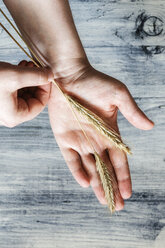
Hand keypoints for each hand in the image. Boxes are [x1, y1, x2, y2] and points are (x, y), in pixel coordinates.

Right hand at [0, 60, 52, 126]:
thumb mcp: (14, 76)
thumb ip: (36, 76)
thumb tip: (51, 75)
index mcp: (15, 116)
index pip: (40, 104)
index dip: (46, 88)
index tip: (47, 74)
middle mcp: (10, 114)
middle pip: (32, 98)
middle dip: (36, 81)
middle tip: (37, 66)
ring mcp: (4, 107)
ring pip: (24, 93)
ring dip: (28, 78)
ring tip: (27, 64)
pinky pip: (14, 90)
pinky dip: (19, 79)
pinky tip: (20, 66)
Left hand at [48, 62, 153, 210]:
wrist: (69, 75)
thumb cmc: (95, 82)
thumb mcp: (118, 95)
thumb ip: (132, 112)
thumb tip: (150, 126)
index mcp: (110, 133)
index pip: (120, 160)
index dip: (125, 176)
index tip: (129, 192)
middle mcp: (96, 141)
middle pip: (106, 169)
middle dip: (113, 187)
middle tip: (119, 206)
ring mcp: (80, 141)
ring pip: (91, 168)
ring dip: (98, 184)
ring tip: (104, 201)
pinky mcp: (64, 138)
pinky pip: (72, 159)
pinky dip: (78, 171)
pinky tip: (86, 184)